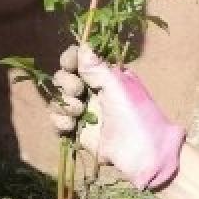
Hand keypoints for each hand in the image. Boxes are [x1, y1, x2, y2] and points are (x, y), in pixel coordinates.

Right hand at [50, 46, 185, 190]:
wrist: (140, 152)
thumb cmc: (134, 114)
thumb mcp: (117, 86)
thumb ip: (96, 68)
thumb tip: (82, 46)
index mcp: (104, 77)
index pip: (78, 61)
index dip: (70, 60)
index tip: (70, 64)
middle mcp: (92, 92)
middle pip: (63, 78)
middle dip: (67, 83)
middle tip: (79, 92)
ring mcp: (83, 112)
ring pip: (58, 99)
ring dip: (64, 103)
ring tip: (79, 112)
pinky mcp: (77, 131)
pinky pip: (58, 120)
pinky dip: (59, 120)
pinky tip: (70, 125)